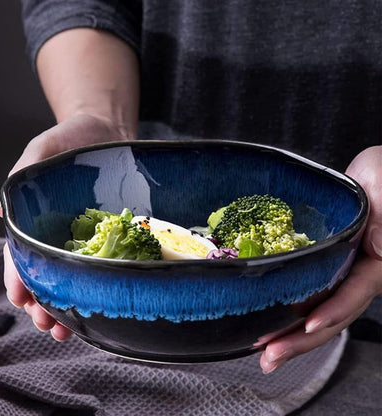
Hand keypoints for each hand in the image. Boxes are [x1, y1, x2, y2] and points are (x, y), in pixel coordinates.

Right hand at [0, 114, 132, 339]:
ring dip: (68, 306)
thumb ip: (21, 176)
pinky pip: (104, 264)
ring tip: (67, 330)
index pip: (23, 254)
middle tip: (46, 324)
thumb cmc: (71, 138)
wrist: (109, 131)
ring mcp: (88, 236)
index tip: (20, 298)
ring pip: (73, 278)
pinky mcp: (114, 234)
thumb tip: (1, 214)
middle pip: (47, 274)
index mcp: (38, 220)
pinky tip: (100, 308)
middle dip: (43, 302)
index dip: (19, 277)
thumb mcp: (42, 151)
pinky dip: (98, 289)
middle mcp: (61, 233)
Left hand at [260, 146, 381, 372]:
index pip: (354, 293)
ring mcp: (342, 274)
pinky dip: (291, 314)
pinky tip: (270, 325)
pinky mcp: (327, 269)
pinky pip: (310, 297)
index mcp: (377, 261)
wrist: (373, 176)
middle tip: (270, 357)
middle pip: (332, 315)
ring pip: (319, 312)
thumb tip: (379, 248)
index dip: (333, 311)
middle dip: (302, 339)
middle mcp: (359, 274)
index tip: (307, 326)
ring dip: (292, 335)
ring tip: (264, 353)